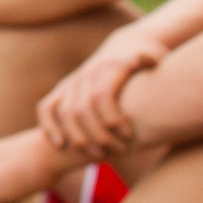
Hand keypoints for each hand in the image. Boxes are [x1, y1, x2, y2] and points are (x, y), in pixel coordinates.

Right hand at [36, 32, 166, 154]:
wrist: (126, 46)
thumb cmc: (147, 58)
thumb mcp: (155, 56)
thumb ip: (155, 61)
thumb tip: (153, 63)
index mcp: (108, 67)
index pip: (102, 96)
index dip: (113, 120)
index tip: (129, 135)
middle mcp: (86, 74)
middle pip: (81, 110)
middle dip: (98, 136)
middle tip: (118, 152)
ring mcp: (73, 81)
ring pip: (63, 112)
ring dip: (78, 138)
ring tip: (98, 156)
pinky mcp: (63, 88)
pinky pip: (46, 108)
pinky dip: (50, 126)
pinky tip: (61, 145)